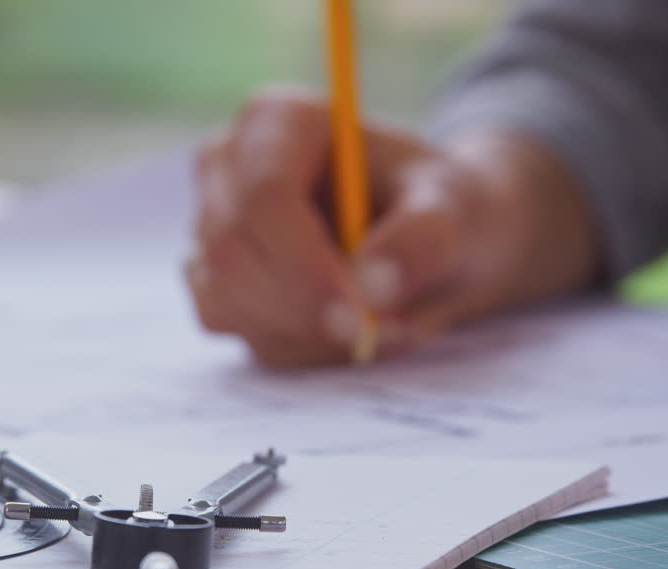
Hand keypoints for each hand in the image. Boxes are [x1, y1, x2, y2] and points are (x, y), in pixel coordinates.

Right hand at [186, 87, 601, 368]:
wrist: (432, 236)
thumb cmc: (438, 205)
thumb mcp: (454, 209)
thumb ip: (422, 241)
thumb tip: (372, 290)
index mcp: (277, 122)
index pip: (264, 198)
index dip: (304, 265)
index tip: (361, 317)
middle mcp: (228, 169)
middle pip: (233, 255)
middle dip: (307, 310)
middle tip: (382, 334)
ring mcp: (212, 230)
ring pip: (229, 303)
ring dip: (311, 335)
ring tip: (385, 322)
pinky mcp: (218, 285)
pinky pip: (243, 333)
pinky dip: (304, 348)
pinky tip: (352, 329)